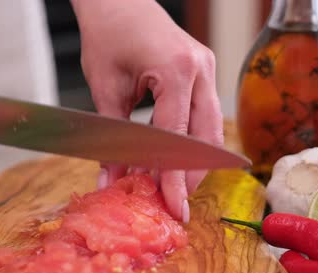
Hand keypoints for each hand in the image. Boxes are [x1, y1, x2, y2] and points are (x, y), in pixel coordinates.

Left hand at [71, 0, 223, 222]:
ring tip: (174, 186)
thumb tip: (111, 182)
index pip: (178, 136)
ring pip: (211, 127)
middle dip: (192, 174)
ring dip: (195, 160)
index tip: (173, 206)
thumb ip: (112, 140)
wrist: (117, 0)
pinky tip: (174, 158)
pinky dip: (192, 139)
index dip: (173, 176)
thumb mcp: (106, 91)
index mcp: (176, 70)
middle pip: (206, 136)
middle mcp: (200, 69)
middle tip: (176, 203)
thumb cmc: (106, 36)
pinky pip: (204, 113)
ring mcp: (206, 68)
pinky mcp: (203, 70)